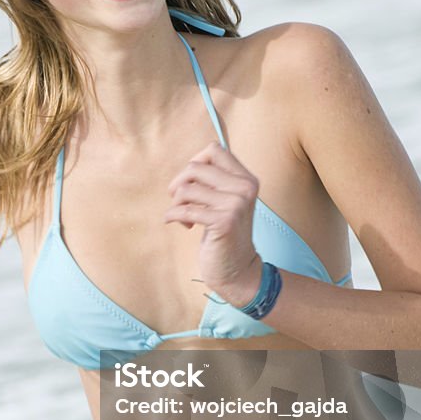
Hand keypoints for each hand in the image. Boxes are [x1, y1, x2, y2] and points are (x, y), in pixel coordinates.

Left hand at [165, 141, 261, 304]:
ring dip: (176, 203)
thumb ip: (215, 181)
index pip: (214, 150)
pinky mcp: (224, 221)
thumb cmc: (225, 233)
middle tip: (178, 200)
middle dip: (178, 183)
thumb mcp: (226, 201)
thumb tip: (190, 165)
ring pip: (187, 189)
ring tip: (182, 216)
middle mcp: (245, 188)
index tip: (191, 182)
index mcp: (246, 179)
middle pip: (195, 167)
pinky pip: (185, 210)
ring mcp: (236, 204)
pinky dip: (174, 216)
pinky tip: (180, 225)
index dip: (195, 162)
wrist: (238, 270)